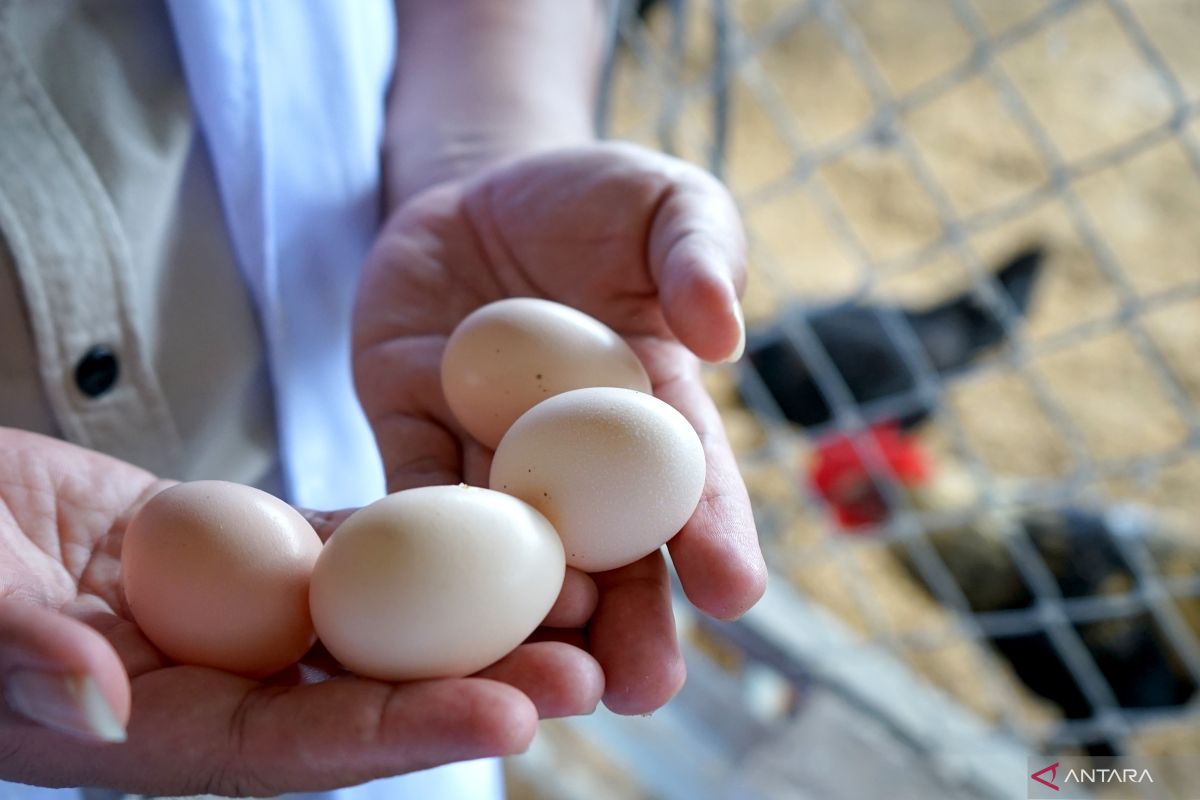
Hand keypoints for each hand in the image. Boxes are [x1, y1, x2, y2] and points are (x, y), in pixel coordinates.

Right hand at [0, 429, 600, 794]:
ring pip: (374, 614)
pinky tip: (491, 513)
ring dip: (472, 605)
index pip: (303, 745)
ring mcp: (239, 614)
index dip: (408, 733)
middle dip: (481, 679)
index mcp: (162, 731)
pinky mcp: (242, 547)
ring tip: (575, 586)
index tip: (511, 716)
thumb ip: (22, 655)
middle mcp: (222, 683)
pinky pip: (341, 539)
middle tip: (591, 663)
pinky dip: (413, 530)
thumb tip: (107, 702)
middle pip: (371, 689)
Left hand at [355, 142, 767, 713]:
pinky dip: (414, 542)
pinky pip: (409, 495)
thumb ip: (701, 251)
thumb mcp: (665, 199)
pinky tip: (419, 601)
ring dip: (522, 614)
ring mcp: (491, 456)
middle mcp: (578, 458)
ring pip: (510, 552)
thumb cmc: (594, 200)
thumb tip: (723, 332)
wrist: (478, 193)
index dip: (714, 536)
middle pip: (610, 555)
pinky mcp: (410, 437)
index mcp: (653, 411)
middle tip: (641, 690)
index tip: (736, 592)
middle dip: (629, 624)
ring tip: (540, 666)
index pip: (690, 483)